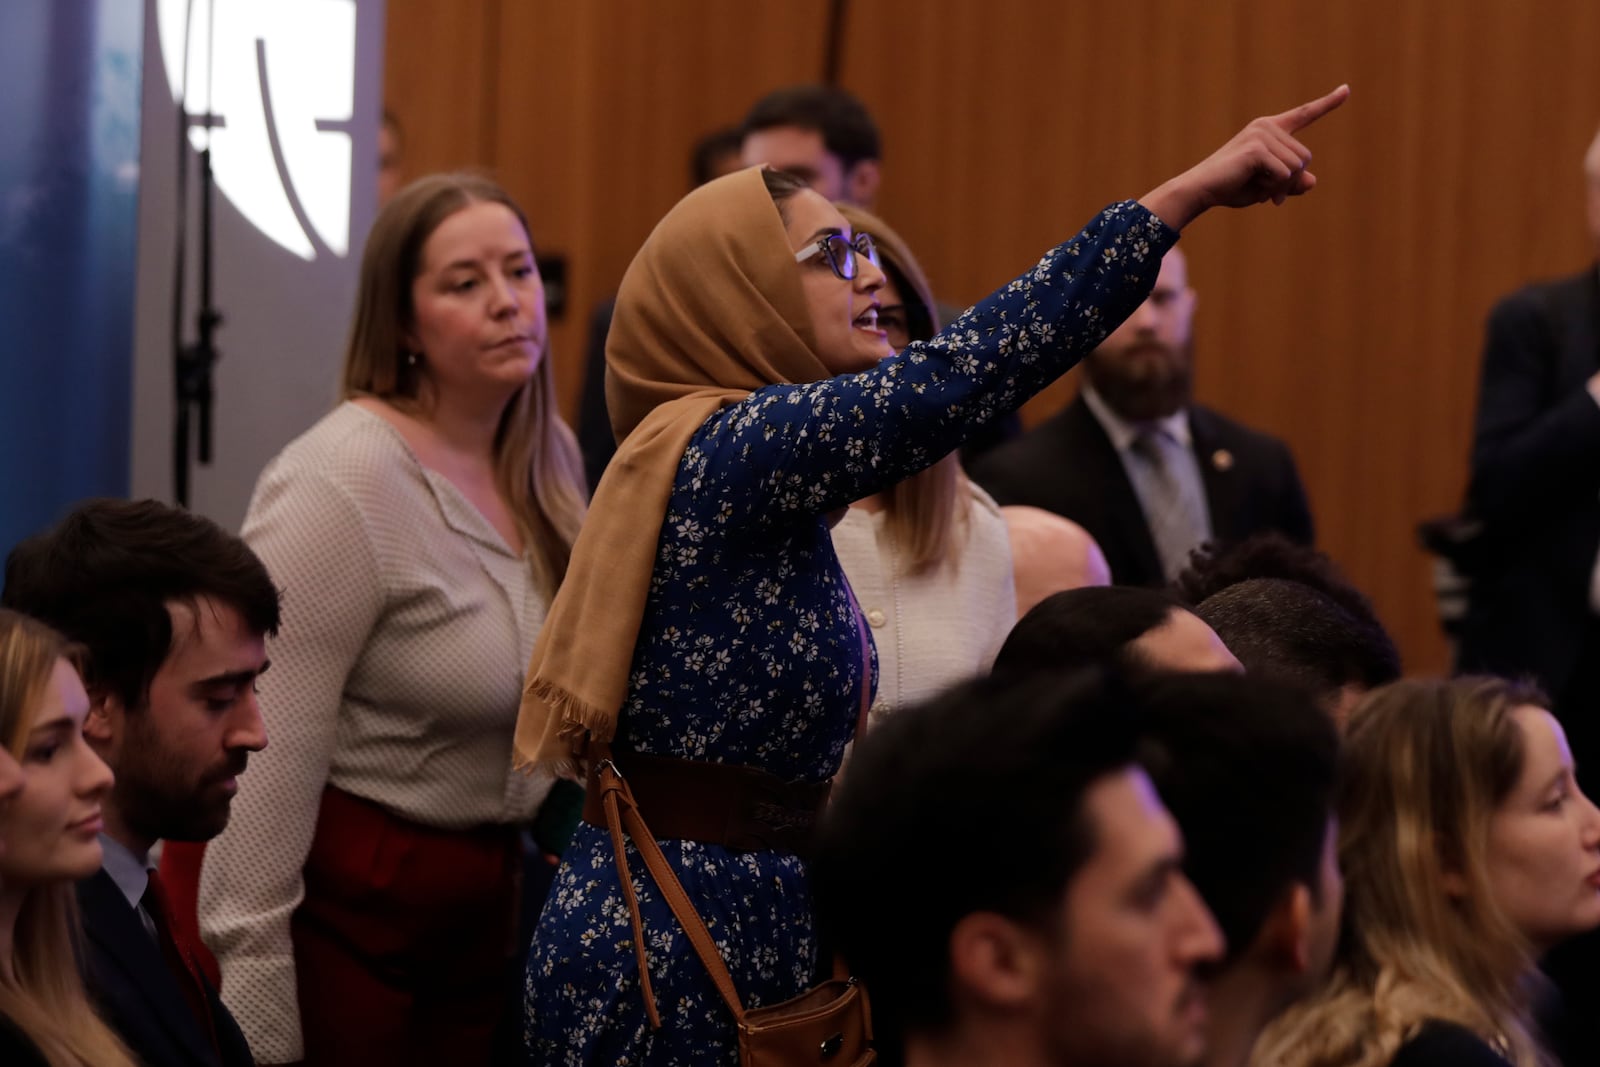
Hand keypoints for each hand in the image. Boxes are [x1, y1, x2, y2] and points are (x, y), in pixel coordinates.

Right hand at [1141, 84, 1349, 229]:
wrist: (1201, 190)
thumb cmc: (1231, 187)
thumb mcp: (1267, 186)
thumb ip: (1290, 183)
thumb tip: (1311, 181)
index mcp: (1270, 129)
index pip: (1304, 115)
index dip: (1328, 103)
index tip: (1346, 90)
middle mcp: (1267, 126)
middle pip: (1305, 158)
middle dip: (1290, 181)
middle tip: (1268, 194)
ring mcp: (1262, 135)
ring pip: (1296, 167)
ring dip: (1280, 186)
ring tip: (1257, 188)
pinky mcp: (1257, 149)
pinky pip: (1283, 174)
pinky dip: (1272, 187)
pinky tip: (1252, 185)